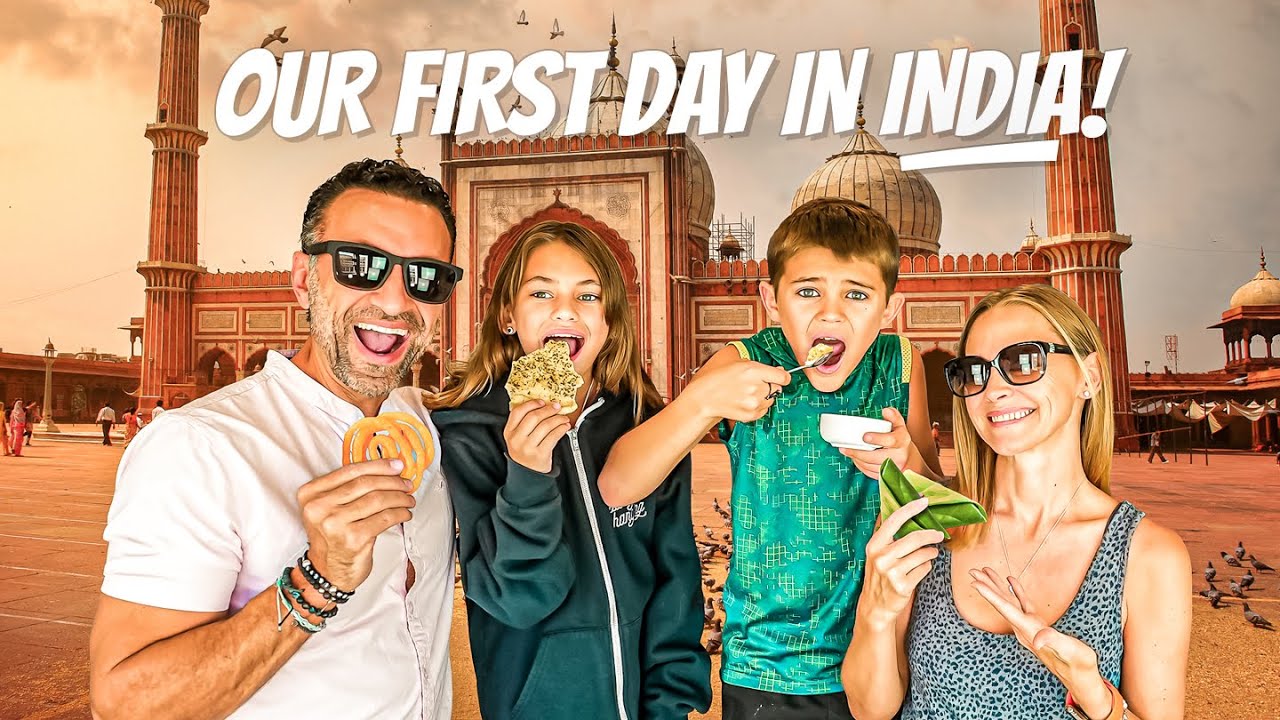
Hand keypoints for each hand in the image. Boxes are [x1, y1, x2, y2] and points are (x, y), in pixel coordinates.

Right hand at [297, 458, 417, 591]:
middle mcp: (319, 507)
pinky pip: (384, 518)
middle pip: (365, 484)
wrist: (328, 571)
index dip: (378, 466)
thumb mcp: (330, 508)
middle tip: (406, 484)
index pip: (350, 471)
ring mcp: (335, 523)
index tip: (396, 465)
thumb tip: (387, 469)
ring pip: (377, 500)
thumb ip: (348, 488)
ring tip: (408, 500)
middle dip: (392, 481)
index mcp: (311, 493)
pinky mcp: (353, 539)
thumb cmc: (333, 537)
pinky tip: (405, 514)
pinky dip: (399, 514)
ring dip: (399, 498)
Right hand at [504, 400, 572, 473]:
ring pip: (546, 425)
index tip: (541, 401)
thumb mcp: (517, 438)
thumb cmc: (524, 453)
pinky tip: (564, 426)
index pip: (518, 412)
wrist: (527, 474)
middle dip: (548, 410)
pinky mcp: (540, 454)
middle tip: (556, 407)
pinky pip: (554, 436)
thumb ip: (523, 422)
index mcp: (509, 432)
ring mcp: (528, 447)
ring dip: (558, 419)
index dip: (531, 404)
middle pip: (534, 417)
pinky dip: (561, 429)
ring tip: (563, 418)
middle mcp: (517, 439)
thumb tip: (542, 405)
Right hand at [687, 360, 790, 423]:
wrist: (705, 398)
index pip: (783, 376)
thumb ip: (761, 368)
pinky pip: (764, 410)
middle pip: (778, 388)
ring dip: (764, 397)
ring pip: (771, 400)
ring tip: (747, 394)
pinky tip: (744, 402)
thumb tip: (780, 370)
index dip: (783, 376)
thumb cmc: (719, 379)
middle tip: (756, 385)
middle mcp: (756, 387)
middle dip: (770, 386)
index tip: (781, 377)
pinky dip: (758, 406)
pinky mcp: (751, 415)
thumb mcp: (739, 365)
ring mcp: (754, 403)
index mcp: (753, 370)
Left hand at [840, 407, 918, 478]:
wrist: (908, 459)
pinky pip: (870, 472)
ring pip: (871, 466)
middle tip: (845, 448)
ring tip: (846, 451)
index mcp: (902, 441)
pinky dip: (860, 465)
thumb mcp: (899, 426)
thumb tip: (886, 410)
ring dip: (857, 459)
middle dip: (859, 453)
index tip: (865, 436)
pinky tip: (854, 458)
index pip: (891, 440)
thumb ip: (893, 417)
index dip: (878, 438)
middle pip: (876, 457)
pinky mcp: (885, 476)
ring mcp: (892, 468)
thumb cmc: (899, 440)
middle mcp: (899, 456)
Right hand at [858, 497, 944, 628]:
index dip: (910, 509)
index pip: (893, 520)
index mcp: (874, 545)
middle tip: (939, 534)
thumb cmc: (879, 575)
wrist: (875, 605)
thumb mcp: (876, 553)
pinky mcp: (903, 586)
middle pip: (914, 538)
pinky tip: (921, 568)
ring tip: (929, 553)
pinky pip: (924, 569)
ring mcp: (892, 573)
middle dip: (931, 534)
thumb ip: (888, 536)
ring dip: (930, 553)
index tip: (924, 501)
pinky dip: (927, 567)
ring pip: (922, 554)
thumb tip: (905, 512)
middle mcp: (881, 557)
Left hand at [969, 568, 1113, 718]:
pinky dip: (1016, 591)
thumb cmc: (1077, 663)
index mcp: (1029, 630)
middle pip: (1001, 604)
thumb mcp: (1070, 650)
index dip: (990, 595)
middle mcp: (1024, 628)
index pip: (1005, 609)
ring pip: (1009, 602)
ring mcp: (1029, 627)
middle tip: (972, 572)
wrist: (1080, 676)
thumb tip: (1039, 638)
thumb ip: (1054, 641)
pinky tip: (1011, 581)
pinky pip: (1022, 604)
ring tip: (986, 571)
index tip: (974, 583)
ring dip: (997, 586)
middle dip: (987, 587)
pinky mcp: (1037, 626)